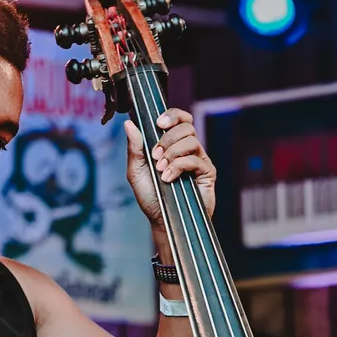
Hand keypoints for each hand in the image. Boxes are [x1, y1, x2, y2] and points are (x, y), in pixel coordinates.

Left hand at [124, 109, 215, 225]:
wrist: (162, 221)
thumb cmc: (151, 197)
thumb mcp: (136, 171)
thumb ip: (134, 148)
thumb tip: (129, 124)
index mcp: (172, 144)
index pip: (179, 118)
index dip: (171, 115)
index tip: (158, 123)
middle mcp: (187, 149)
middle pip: (186, 126)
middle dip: (168, 138)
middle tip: (156, 155)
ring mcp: (199, 160)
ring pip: (191, 140)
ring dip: (172, 153)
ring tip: (161, 170)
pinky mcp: (207, 173)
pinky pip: (195, 159)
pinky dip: (179, 166)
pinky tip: (169, 178)